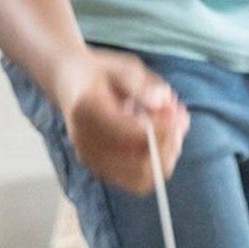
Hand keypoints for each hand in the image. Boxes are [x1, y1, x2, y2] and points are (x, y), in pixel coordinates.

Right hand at [61, 48, 187, 193]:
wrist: (69, 82)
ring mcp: (90, 159)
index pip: (132, 134)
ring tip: (172, 130)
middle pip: (140, 166)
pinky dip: (155, 164)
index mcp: (87, 110)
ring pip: (142, 179)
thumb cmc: (101, 73)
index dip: (163, 130)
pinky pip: (136, 181)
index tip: (179, 115)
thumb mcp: (123, 67)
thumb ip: (142, 85)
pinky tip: (160, 140)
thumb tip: (162, 101)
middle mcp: (85, 141)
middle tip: (179, 120)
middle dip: (168, 146)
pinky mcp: (99, 169)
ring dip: (165, 156)